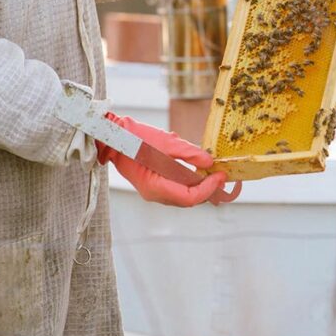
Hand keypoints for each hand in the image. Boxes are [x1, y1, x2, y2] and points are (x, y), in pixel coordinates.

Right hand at [96, 114, 242, 206]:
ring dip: (200, 188)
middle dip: (207, 190)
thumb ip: (189, 153)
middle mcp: (154, 194)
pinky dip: (189, 184)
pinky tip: (198, 173)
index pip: (189, 197)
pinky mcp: (153, 185)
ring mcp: (153, 192)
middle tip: (222, 176)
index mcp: (156, 187)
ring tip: (214, 175)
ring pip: (183, 197)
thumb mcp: (166, 142)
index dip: (208, 188)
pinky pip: (176, 190)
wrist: (112, 136)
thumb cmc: (136, 137)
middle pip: (188, 200)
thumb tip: (209, 162)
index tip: (221, 175)